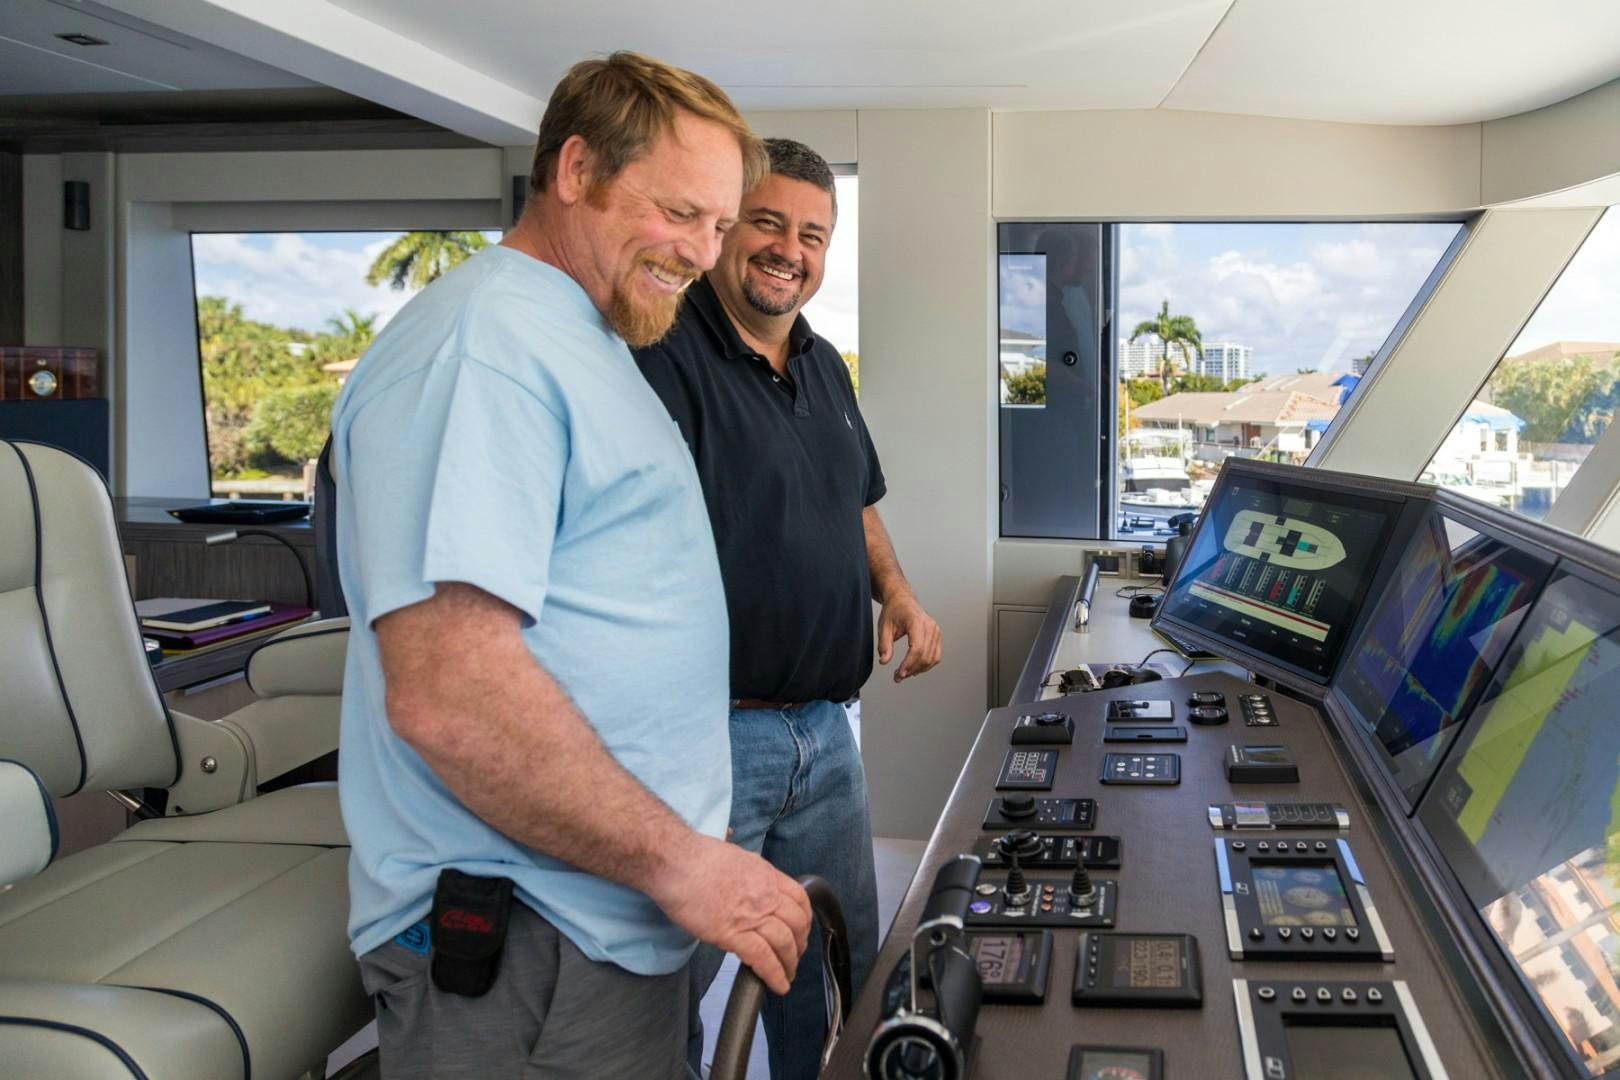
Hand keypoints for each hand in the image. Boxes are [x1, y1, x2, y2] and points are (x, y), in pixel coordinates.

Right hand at [647, 835, 810, 994]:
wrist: (675, 862)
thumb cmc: (695, 857)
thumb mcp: (735, 857)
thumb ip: (748, 873)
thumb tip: (746, 882)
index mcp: (765, 874)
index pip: (800, 898)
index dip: (804, 919)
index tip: (801, 930)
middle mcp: (765, 894)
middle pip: (796, 924)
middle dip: (799, 945)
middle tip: (794, 956)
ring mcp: (750, 915)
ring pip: (784, 943)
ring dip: (789, 964)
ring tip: (787, 976)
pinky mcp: (732, 934)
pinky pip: (762, 958)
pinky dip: (774, 974)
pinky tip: (777, 985)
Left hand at [877, 593, 942, 680]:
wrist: (902, 599)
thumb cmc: (894, 610)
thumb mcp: (884, 626)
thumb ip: (884, 645)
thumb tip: (884, 661)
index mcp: (916, 621)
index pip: (917, 648)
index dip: (909, 663)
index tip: (899, 673)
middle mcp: (930, 626)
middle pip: (925, 655)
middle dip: (912, 669)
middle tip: (898, 677)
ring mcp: (936, 631)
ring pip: (933, 658)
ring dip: (919, 669)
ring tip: (904, 674)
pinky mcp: (937, 635)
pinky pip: (936, 655)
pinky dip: (926, 665)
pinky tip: (915, 669)